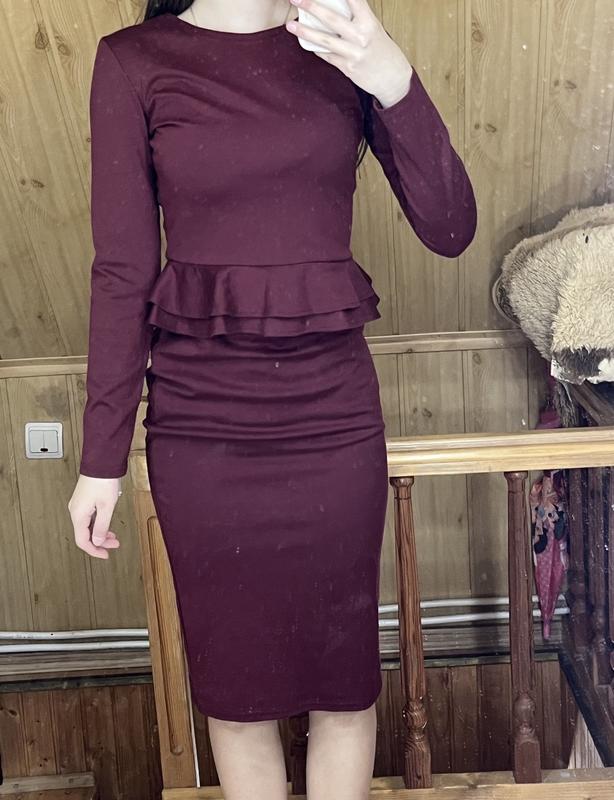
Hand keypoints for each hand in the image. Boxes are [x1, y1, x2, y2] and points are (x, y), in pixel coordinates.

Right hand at [68, 474, 122, 558]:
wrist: (101, 462)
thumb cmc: (103, 480)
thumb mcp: (107, 507)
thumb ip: (102, 526)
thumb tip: (98, 542)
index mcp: (78, 514)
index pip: (83, 541)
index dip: (94, 550)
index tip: (105, 555)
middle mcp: (75, 511)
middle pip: (85, 534)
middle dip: (100, 542)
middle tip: (114, 545)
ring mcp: (79, 505)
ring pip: (88, 526)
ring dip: (100, 533)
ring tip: (114, 536)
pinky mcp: (84, 500)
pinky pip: (89, 518)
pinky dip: (98, 524)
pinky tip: (107, 525)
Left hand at [286, 0, 412, 107]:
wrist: (393, 78)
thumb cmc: (383, 50)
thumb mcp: (374, 28)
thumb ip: (357, 17)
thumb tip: (337, 5)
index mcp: (369, 22)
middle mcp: (361, 37)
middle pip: (331, 19)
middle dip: (311, 6)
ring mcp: (353, 53)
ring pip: (324, 41)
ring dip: (305, 32)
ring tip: (290, 25)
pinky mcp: (347, 68)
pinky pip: (327, 56)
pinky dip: (316, 49)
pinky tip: (306, 43)